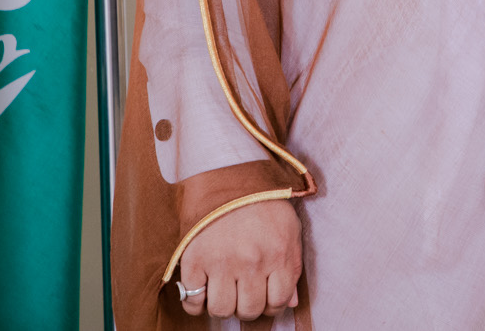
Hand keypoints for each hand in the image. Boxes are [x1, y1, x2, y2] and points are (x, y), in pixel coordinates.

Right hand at [175, 197, 301, 321]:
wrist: (228, 174)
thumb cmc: (263, 202)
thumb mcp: (289, 228)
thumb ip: (292, 266)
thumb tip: (289, 302)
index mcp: (279, 254)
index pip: (277, 302)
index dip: (270, 305)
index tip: (263, 297)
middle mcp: (252, 262)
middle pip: (248, 310)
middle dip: (247, 306)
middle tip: (242, 292)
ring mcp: (222, 262)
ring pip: (221, 310)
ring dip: (223, 305)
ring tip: (224, 289)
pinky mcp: (195, 259)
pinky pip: (192, 300)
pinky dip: (196, 302)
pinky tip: (203, 288)